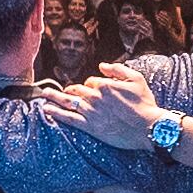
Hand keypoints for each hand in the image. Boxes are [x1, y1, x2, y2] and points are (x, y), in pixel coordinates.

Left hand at [37, 64, 164, 149]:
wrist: (148, 127)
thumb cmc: (145, 103)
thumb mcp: (136, 79)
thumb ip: (118, 70)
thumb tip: (102, 65)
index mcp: (105, 85)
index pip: (91, 82)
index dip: (91, 85)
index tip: (92, 90)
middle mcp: (95, 97)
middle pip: (76, 90)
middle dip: (67, 90)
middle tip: (57, 91)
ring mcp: (91, 112)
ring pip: (68, 102)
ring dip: (54, 97)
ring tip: (44, 95)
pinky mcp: (90, 126)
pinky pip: (69, 118)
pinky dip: (56, 113)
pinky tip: (46, 109)